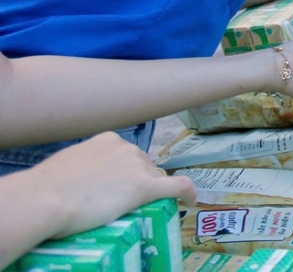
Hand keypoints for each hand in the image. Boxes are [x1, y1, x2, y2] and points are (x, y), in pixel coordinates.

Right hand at [30, 134, 196, 238]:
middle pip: (145, 166)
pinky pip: (176, 187)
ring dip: (154, 192)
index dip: (129, 171)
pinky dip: (187, 193)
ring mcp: (137, 167)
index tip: (122, 184)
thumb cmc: (45, 187)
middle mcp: (127, 149)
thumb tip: (77, 180)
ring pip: (156, 179)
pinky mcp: (144, 187)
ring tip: (145, 209)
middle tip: (126, 202)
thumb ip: (81, 169)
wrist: (43, 198)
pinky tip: (191, 201)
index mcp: (108, 141)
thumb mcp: (65, 168)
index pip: (128, 156)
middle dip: (140, 182)